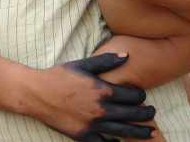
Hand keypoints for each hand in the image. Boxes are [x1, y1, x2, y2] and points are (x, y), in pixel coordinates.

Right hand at [32, 53, 156, 140]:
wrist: (36, 93)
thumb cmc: (59, 76)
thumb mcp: (82, 64)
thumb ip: (106, 61)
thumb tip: (127, 55)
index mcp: (102, 90)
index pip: (132, 95)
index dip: (141, 95)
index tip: (142, 95)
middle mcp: (100, 109)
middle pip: (133, 114)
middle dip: (146, 114)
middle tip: (153, 113)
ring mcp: (92, 125)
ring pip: (124, 132)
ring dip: (140, 133)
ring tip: (151, 132)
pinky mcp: (83, 136)